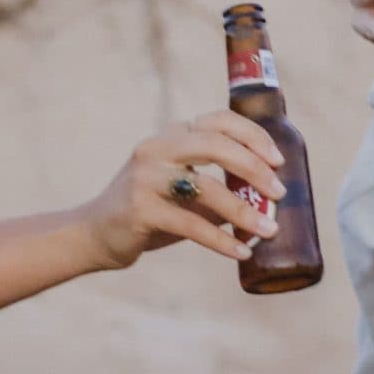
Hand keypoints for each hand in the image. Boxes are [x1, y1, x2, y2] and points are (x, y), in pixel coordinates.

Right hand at [78, 114, 287, 269]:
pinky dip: (221, 239)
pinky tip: (242, 252)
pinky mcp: (139, 209)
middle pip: (215, 145)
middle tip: (279, 193)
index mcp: (172, 137)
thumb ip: (221, 189)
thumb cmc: (152, 212)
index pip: (218, 121)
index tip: (278, 160)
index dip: (253, 136)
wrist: (94, 234)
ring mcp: (146, 177)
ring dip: (244, 211)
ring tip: (269, 230)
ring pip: (206, 187)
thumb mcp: (186, 193)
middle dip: (254, 168)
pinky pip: (190, 224)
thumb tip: (270, 204)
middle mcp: (157, 149)